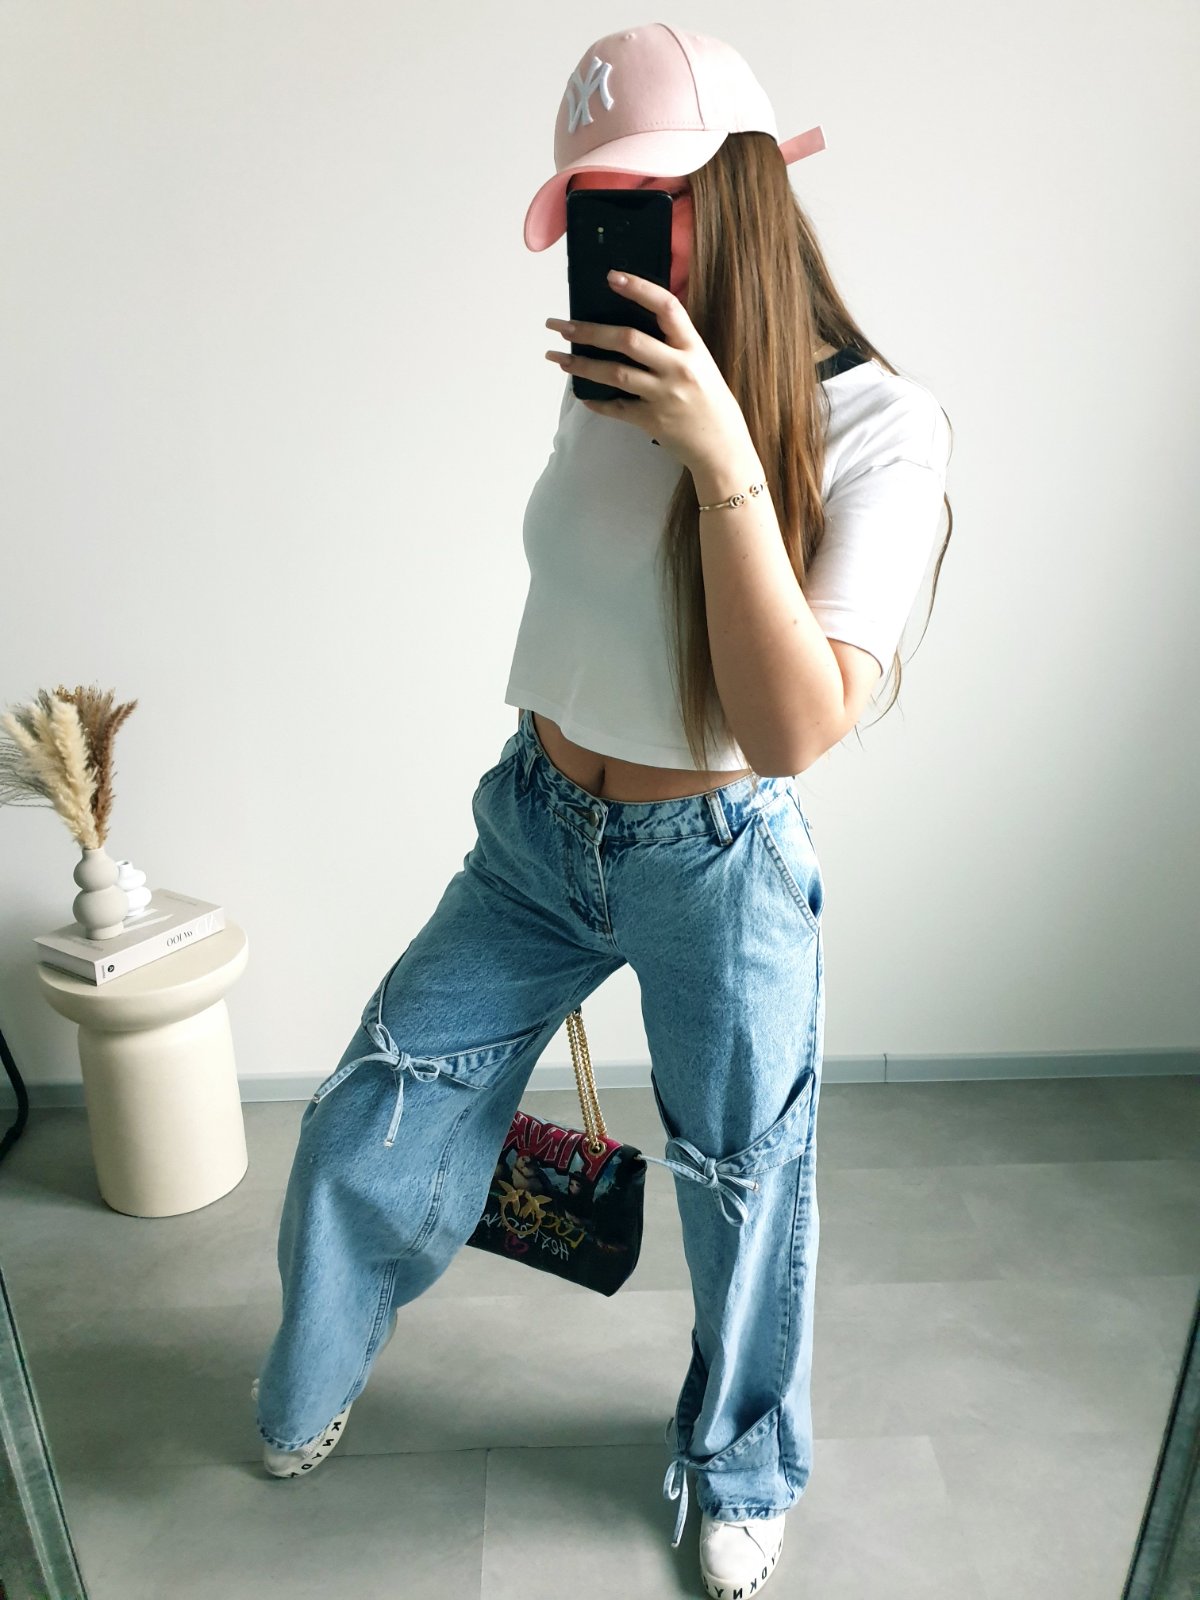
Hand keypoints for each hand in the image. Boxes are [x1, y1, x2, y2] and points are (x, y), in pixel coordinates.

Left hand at [544, 270, 751, 478]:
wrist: (723, 449)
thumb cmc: (711, 403)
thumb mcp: (702, 365)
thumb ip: (674, 346)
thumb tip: (633, 327)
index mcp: (693, 348)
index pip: (667, 307)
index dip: (639, 289)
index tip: (612, 276)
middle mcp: (679, 368)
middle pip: (628, 340)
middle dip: (589, 331)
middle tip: (560, 326)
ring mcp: (664, 396)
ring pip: (615, 373)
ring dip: (582, 365)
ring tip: (559, 359)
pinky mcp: (652, 421)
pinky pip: (617, 408)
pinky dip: (597, 402)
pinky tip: (583, 395)